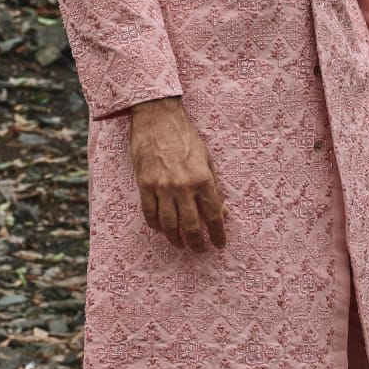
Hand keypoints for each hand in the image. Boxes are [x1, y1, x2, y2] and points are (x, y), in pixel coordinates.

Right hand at [130, 97, 226, 252]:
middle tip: (200, 249)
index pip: (214, 215)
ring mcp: (162, 187)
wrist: (158, 118)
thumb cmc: (185, 137)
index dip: (218, 233)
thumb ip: (214, 186)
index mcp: (203, 179)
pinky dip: (156, 225)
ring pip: (169, 224)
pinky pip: (149, 213)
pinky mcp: (145, 184)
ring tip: (180, 244)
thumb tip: (223, 211)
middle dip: (197, 242)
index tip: (219, 244)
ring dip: (176, 239)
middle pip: (191, 226)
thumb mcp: (207, 159)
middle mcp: (183, 186)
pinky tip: (161, 229)